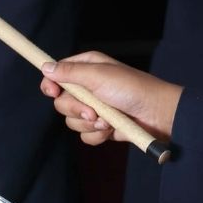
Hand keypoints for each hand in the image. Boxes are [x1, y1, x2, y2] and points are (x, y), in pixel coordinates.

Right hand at [40, 51, 182, 146]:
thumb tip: (45, 67)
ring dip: (89, 124)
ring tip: (108, 121)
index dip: (51, 85)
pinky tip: (111, 130)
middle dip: (76, 109)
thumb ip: (70, 72)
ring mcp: (96, 108)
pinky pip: (86, 135)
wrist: (157, 115)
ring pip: (72, 121)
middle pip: (62, 102)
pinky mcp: (103, 127)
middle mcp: (89, 88)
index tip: (53, 93)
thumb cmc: (131, 89)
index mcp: (87, 68)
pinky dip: (97, 135)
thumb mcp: (99, 75)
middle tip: (93, 111)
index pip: (57, 75)